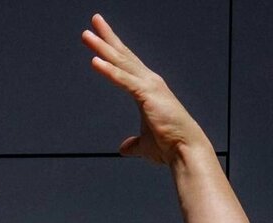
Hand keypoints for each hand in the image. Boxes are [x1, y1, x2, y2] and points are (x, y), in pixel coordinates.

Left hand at [81, 13, 209, 165]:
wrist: (185, 151)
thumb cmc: (169, 147)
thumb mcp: (145, 145)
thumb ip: (134, 144)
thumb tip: (124, 148)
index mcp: (148, 89)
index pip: (127, 65)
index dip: (113, 50)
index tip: (100, 37)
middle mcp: (150, 81)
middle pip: (124, 56)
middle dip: (107, 38)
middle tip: (93, 21)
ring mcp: (149, 86)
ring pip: (121, 63)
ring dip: (103, 48)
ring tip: (87, 34)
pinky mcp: (147, 95)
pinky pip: (124, 80)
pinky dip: (109, 70)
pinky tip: (95, 61)